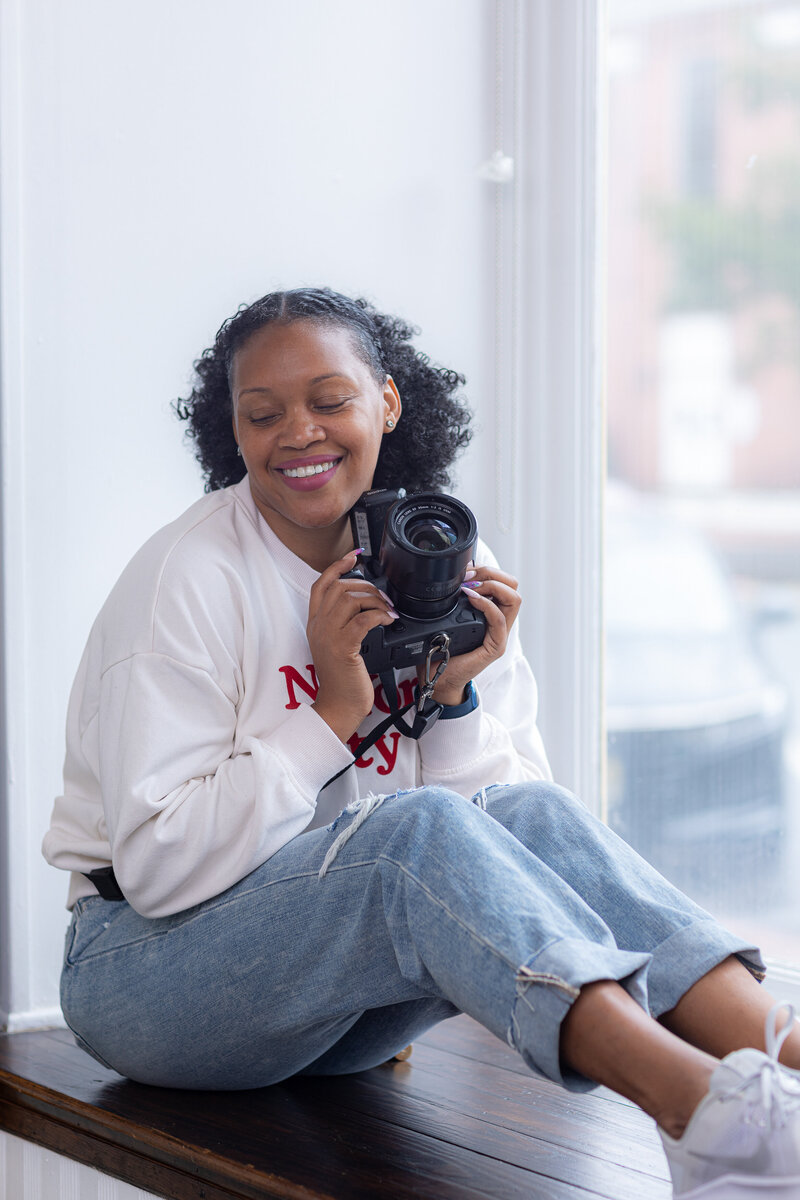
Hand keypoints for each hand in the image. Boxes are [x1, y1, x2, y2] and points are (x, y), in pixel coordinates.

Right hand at [307, 550, 396, 742]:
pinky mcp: (343, 647)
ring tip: (388, 610)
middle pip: (339, 587)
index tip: (354, 556)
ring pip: (350, 599)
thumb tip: (366, 605)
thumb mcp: (337, 646)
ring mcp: (329, 636)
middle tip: (383, 597)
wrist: (338, 707)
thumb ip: (344, 624)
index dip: (337, 567)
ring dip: (375, 600)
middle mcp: (318, 626)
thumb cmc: (342, 680)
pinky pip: (362, 619)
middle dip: (366, 585)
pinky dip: (379, 615)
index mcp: (315, 624)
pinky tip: (389, 620)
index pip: (321, 585)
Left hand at [418, 564, 520, 705]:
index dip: (487, 570)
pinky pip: (500, 621)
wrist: (438, 680)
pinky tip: (472, 600)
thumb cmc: (441, 650)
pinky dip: (488, 606)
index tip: (467, 570)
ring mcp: (499, 634)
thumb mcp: (446, 617)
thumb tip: (455, 573)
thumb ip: (453, 598)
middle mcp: (499, 621)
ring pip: (513, 600)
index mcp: (490, 612)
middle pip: (512, 587)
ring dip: (492, 586)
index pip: (503, 582)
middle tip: (470, 577)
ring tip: (471, 587)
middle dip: (492, 573)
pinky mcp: (494, 647)